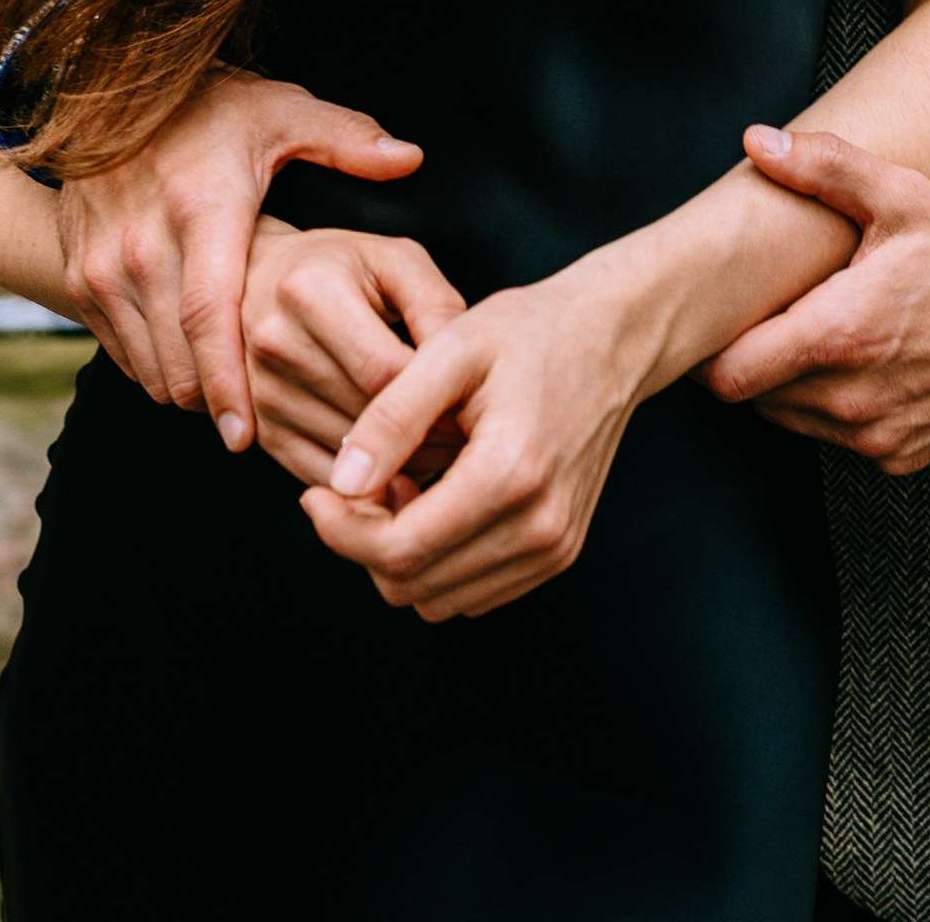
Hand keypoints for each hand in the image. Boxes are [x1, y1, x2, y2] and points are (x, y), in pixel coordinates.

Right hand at [55, 69, 421, 447]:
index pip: (211, 318)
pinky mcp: (81, 278)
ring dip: (192, 391)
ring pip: (151, 368)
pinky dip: (160, 370)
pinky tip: (198, 364)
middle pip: (179, 360)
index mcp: (202, 212)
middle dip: (221, 403)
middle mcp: (143, 246)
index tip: (247, 434)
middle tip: (270, 425)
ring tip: (240, 398)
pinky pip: (123, 354)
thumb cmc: (211, 110)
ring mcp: (104, 267)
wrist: (112, 98)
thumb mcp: (283, 113)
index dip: (229, 384)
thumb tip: (411, 159)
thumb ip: (347, 140)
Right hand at [242, 220, 466, 485]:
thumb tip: (465, 365)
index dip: (433, 398)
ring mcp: (259, 391)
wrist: (260, 278)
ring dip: (395, 466)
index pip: (383, 370)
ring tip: (435, 453)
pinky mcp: (259, 427)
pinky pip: (317, 474)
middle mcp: (275, 343)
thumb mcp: (396, 261)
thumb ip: (435, 305)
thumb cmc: (342, 265)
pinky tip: (394, 467)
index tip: (469, 411)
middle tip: (463, 444)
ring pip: (342, 454)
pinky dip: (360, 483)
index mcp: (311, 291)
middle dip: (421, 437)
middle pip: (362, 416)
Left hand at [301, 269, 650, 621]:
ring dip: (402, 556)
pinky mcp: (559, 551)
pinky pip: (474, 592)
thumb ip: (391, 418)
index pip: (398, 551)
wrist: (614, 336)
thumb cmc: (530, 330)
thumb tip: (339, 485)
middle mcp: (540, 527)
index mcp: (510, 475)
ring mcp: (555, 547)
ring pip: (440, 599)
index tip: (315, 492)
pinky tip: (434, 499)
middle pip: (413, 585)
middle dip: (365, 542)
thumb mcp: (451, 348)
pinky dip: (440, 560)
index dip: (339, 531)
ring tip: (399, 484)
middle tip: (357, 482)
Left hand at [698, 126, 929, 473]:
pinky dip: (832, 407)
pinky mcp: (899, 457)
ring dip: (789, 383)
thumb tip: (757, 141)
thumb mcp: (902, 196)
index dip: (711, 346)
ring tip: (815, 327)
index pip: (727, 375)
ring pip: (790, 420)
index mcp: (839, 335)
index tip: (720, 314)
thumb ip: (823, 167)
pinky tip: (857, 359)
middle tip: (770, 310)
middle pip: (753, 396)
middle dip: (752, 356)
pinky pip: (836, 438)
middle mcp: (851, 400)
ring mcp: (876, 437)